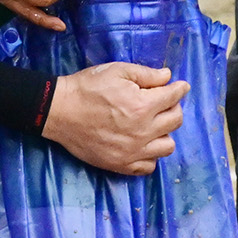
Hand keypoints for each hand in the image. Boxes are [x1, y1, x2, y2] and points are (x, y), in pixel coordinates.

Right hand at [42, 61, 184, 175]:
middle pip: (176, 120)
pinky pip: (149, 166)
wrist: (57, 111)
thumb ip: (146, 74)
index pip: (174, 97)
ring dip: (164, 133)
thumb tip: (168, 77)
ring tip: (152, 126)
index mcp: (142, 106)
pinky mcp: (121, 164)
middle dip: (173, 107)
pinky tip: (141, 144)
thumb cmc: (85, 88)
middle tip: (161, 103)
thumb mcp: (115, 71)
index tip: (180, 86)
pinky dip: (150, 155)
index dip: (179, 88)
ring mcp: (133, 151)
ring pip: (167, 146)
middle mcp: (142, 131)